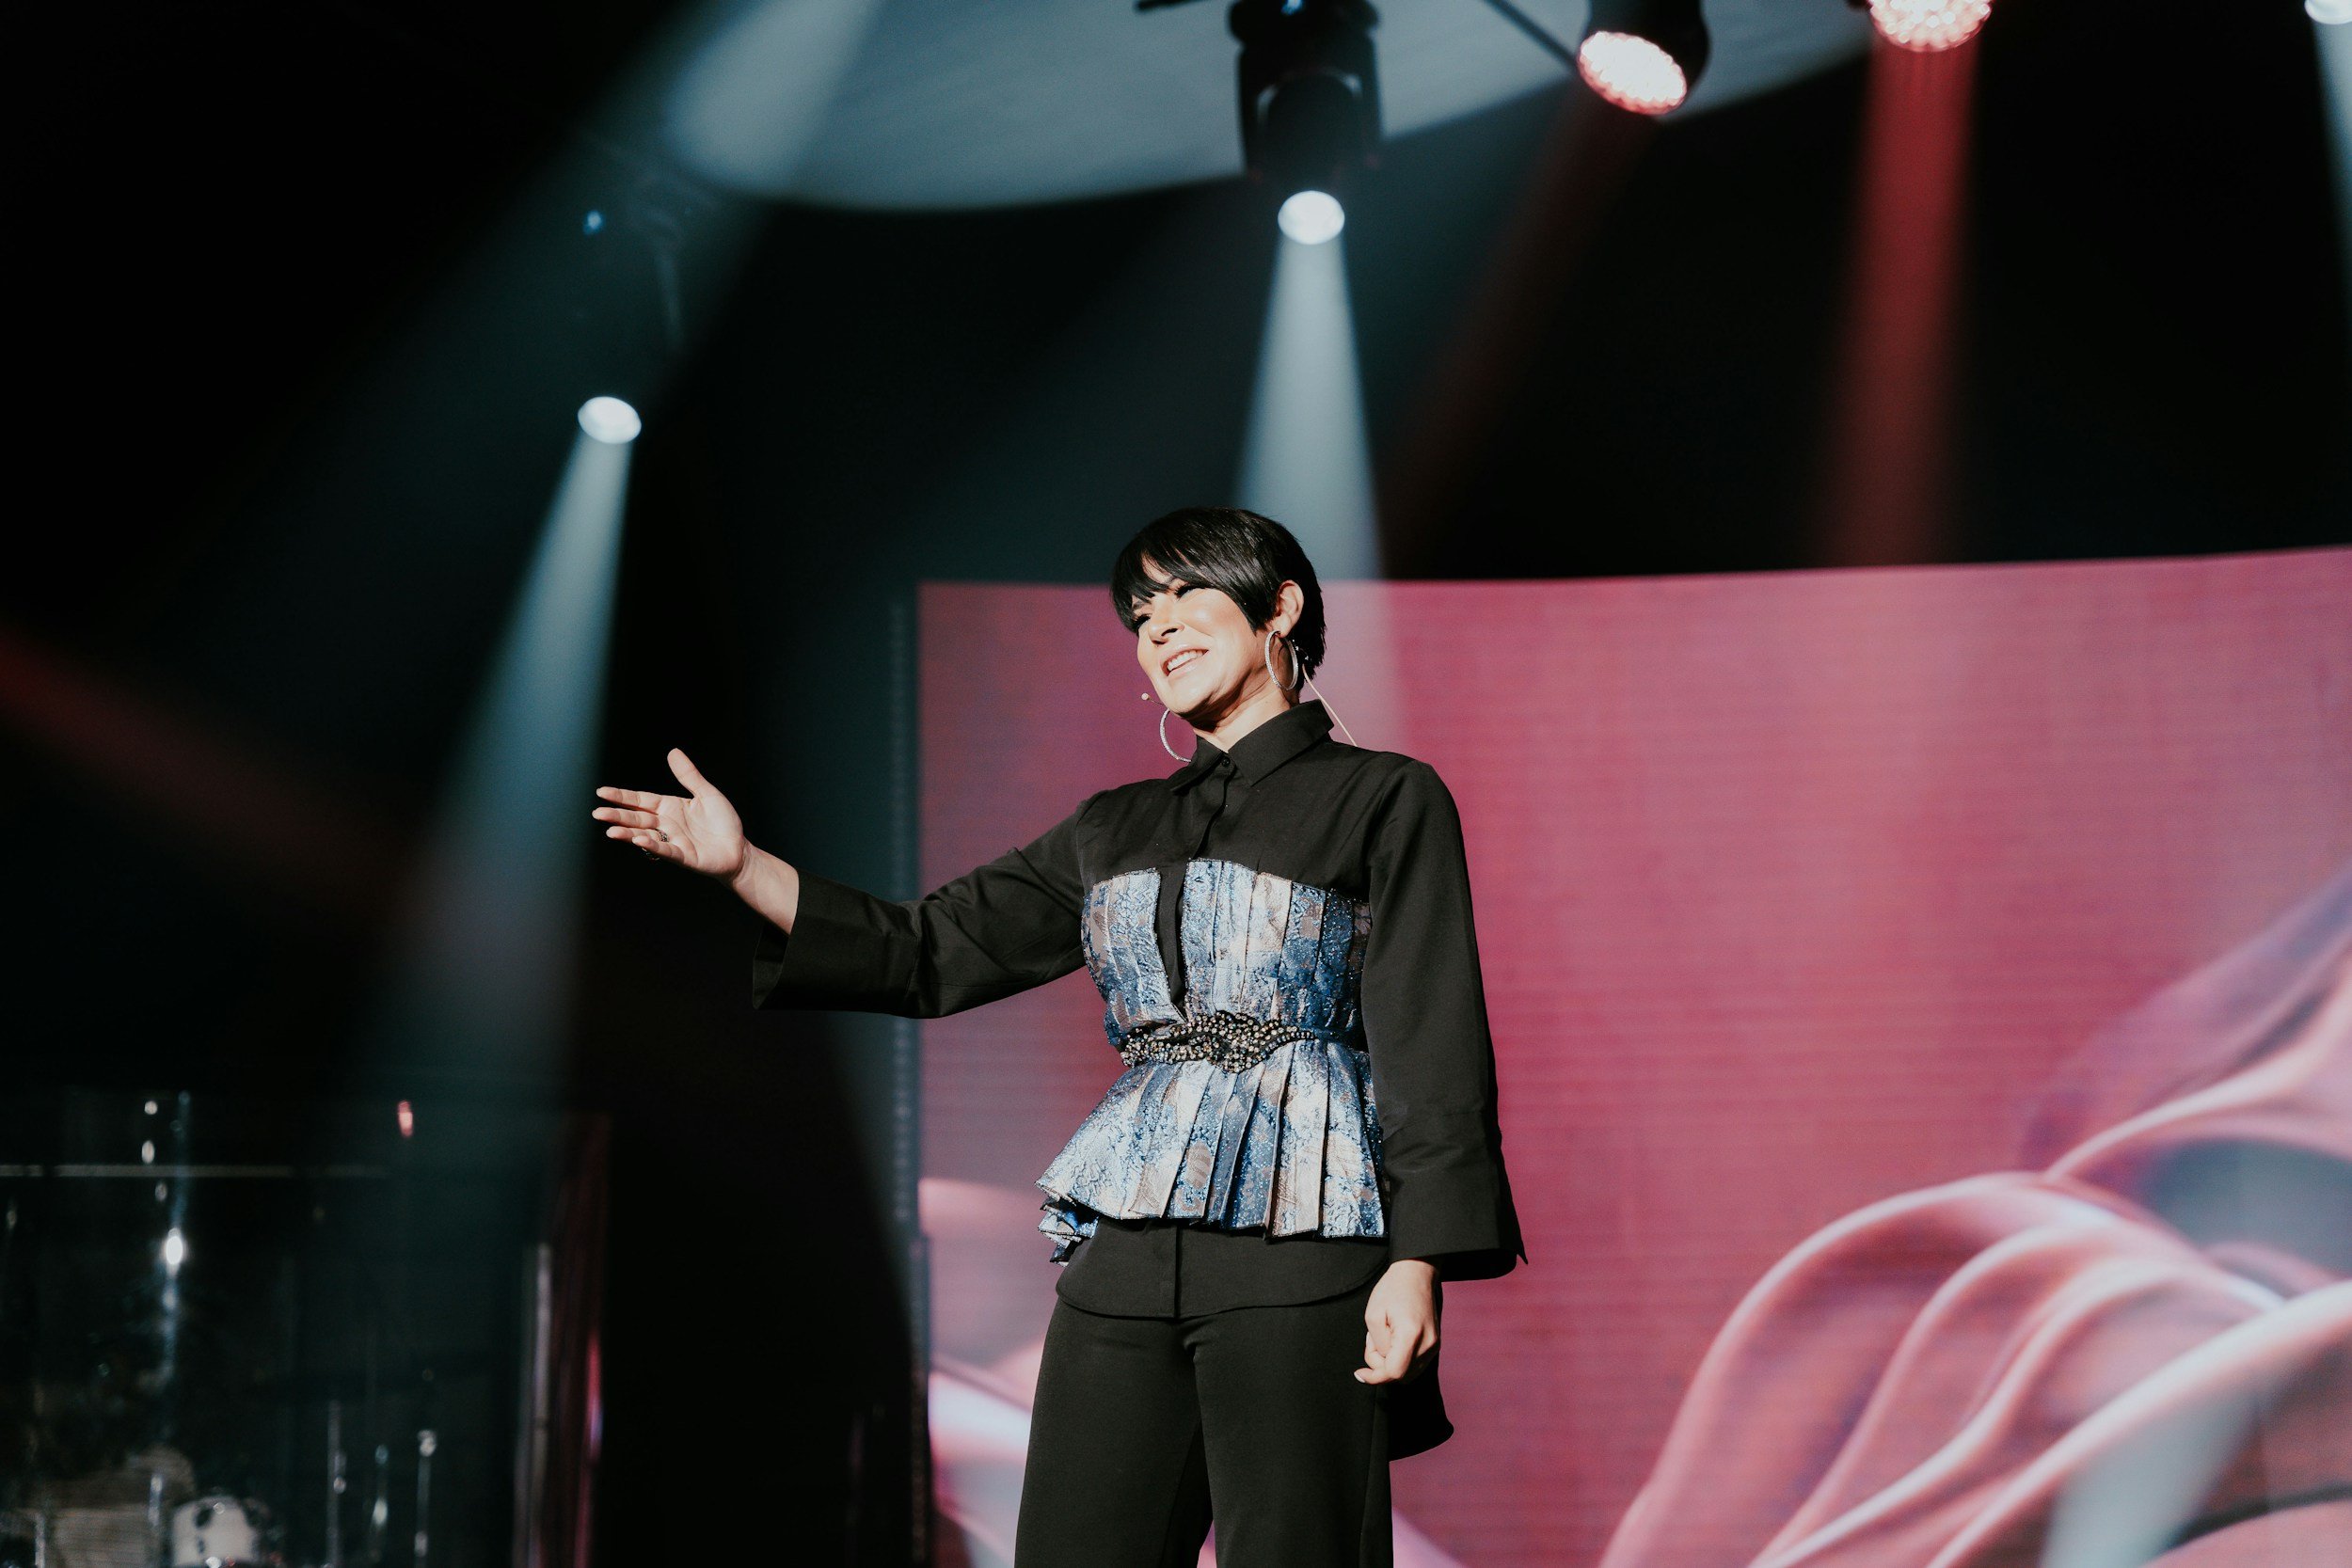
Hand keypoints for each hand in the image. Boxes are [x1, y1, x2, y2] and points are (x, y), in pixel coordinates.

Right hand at [593, 748, 746, 880]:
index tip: (601, 791)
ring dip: (628, 834)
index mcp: (670, 807)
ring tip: (610, 831)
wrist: (739, 850)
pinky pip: (665, 849)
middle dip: (617, 815)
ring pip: (645, 835)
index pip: (641, 800)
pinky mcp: (683, 856)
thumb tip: (673, 751)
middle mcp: (667, 824)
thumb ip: (689, 775)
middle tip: (598, 813)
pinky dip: (652, 845)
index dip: (622, 796)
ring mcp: (673, 840)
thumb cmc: (724, 823)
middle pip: (637, 818)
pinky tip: (639, 840)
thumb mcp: (707, 793)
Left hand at [1355, 1259, 1439, 1384]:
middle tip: (1373, 1340)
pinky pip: (1415, 1364)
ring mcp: (1434, 1345)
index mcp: (1412, 1335)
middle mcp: (1428, 1344)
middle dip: (1381, 1366)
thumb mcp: (1373, 1316)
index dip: (1374, 1377)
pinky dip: (1400, 1359)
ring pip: (1408, 1373)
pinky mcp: (1434, 1344)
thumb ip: (1377, 1347)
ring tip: (1384, 1336)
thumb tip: (1382, 1365)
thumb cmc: (1393, 1289)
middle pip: (1401, 1376)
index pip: (1394, 1372)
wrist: (1417, 1273)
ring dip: (1390, 1362)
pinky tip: (1394, 1340)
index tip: (1359, 1373)